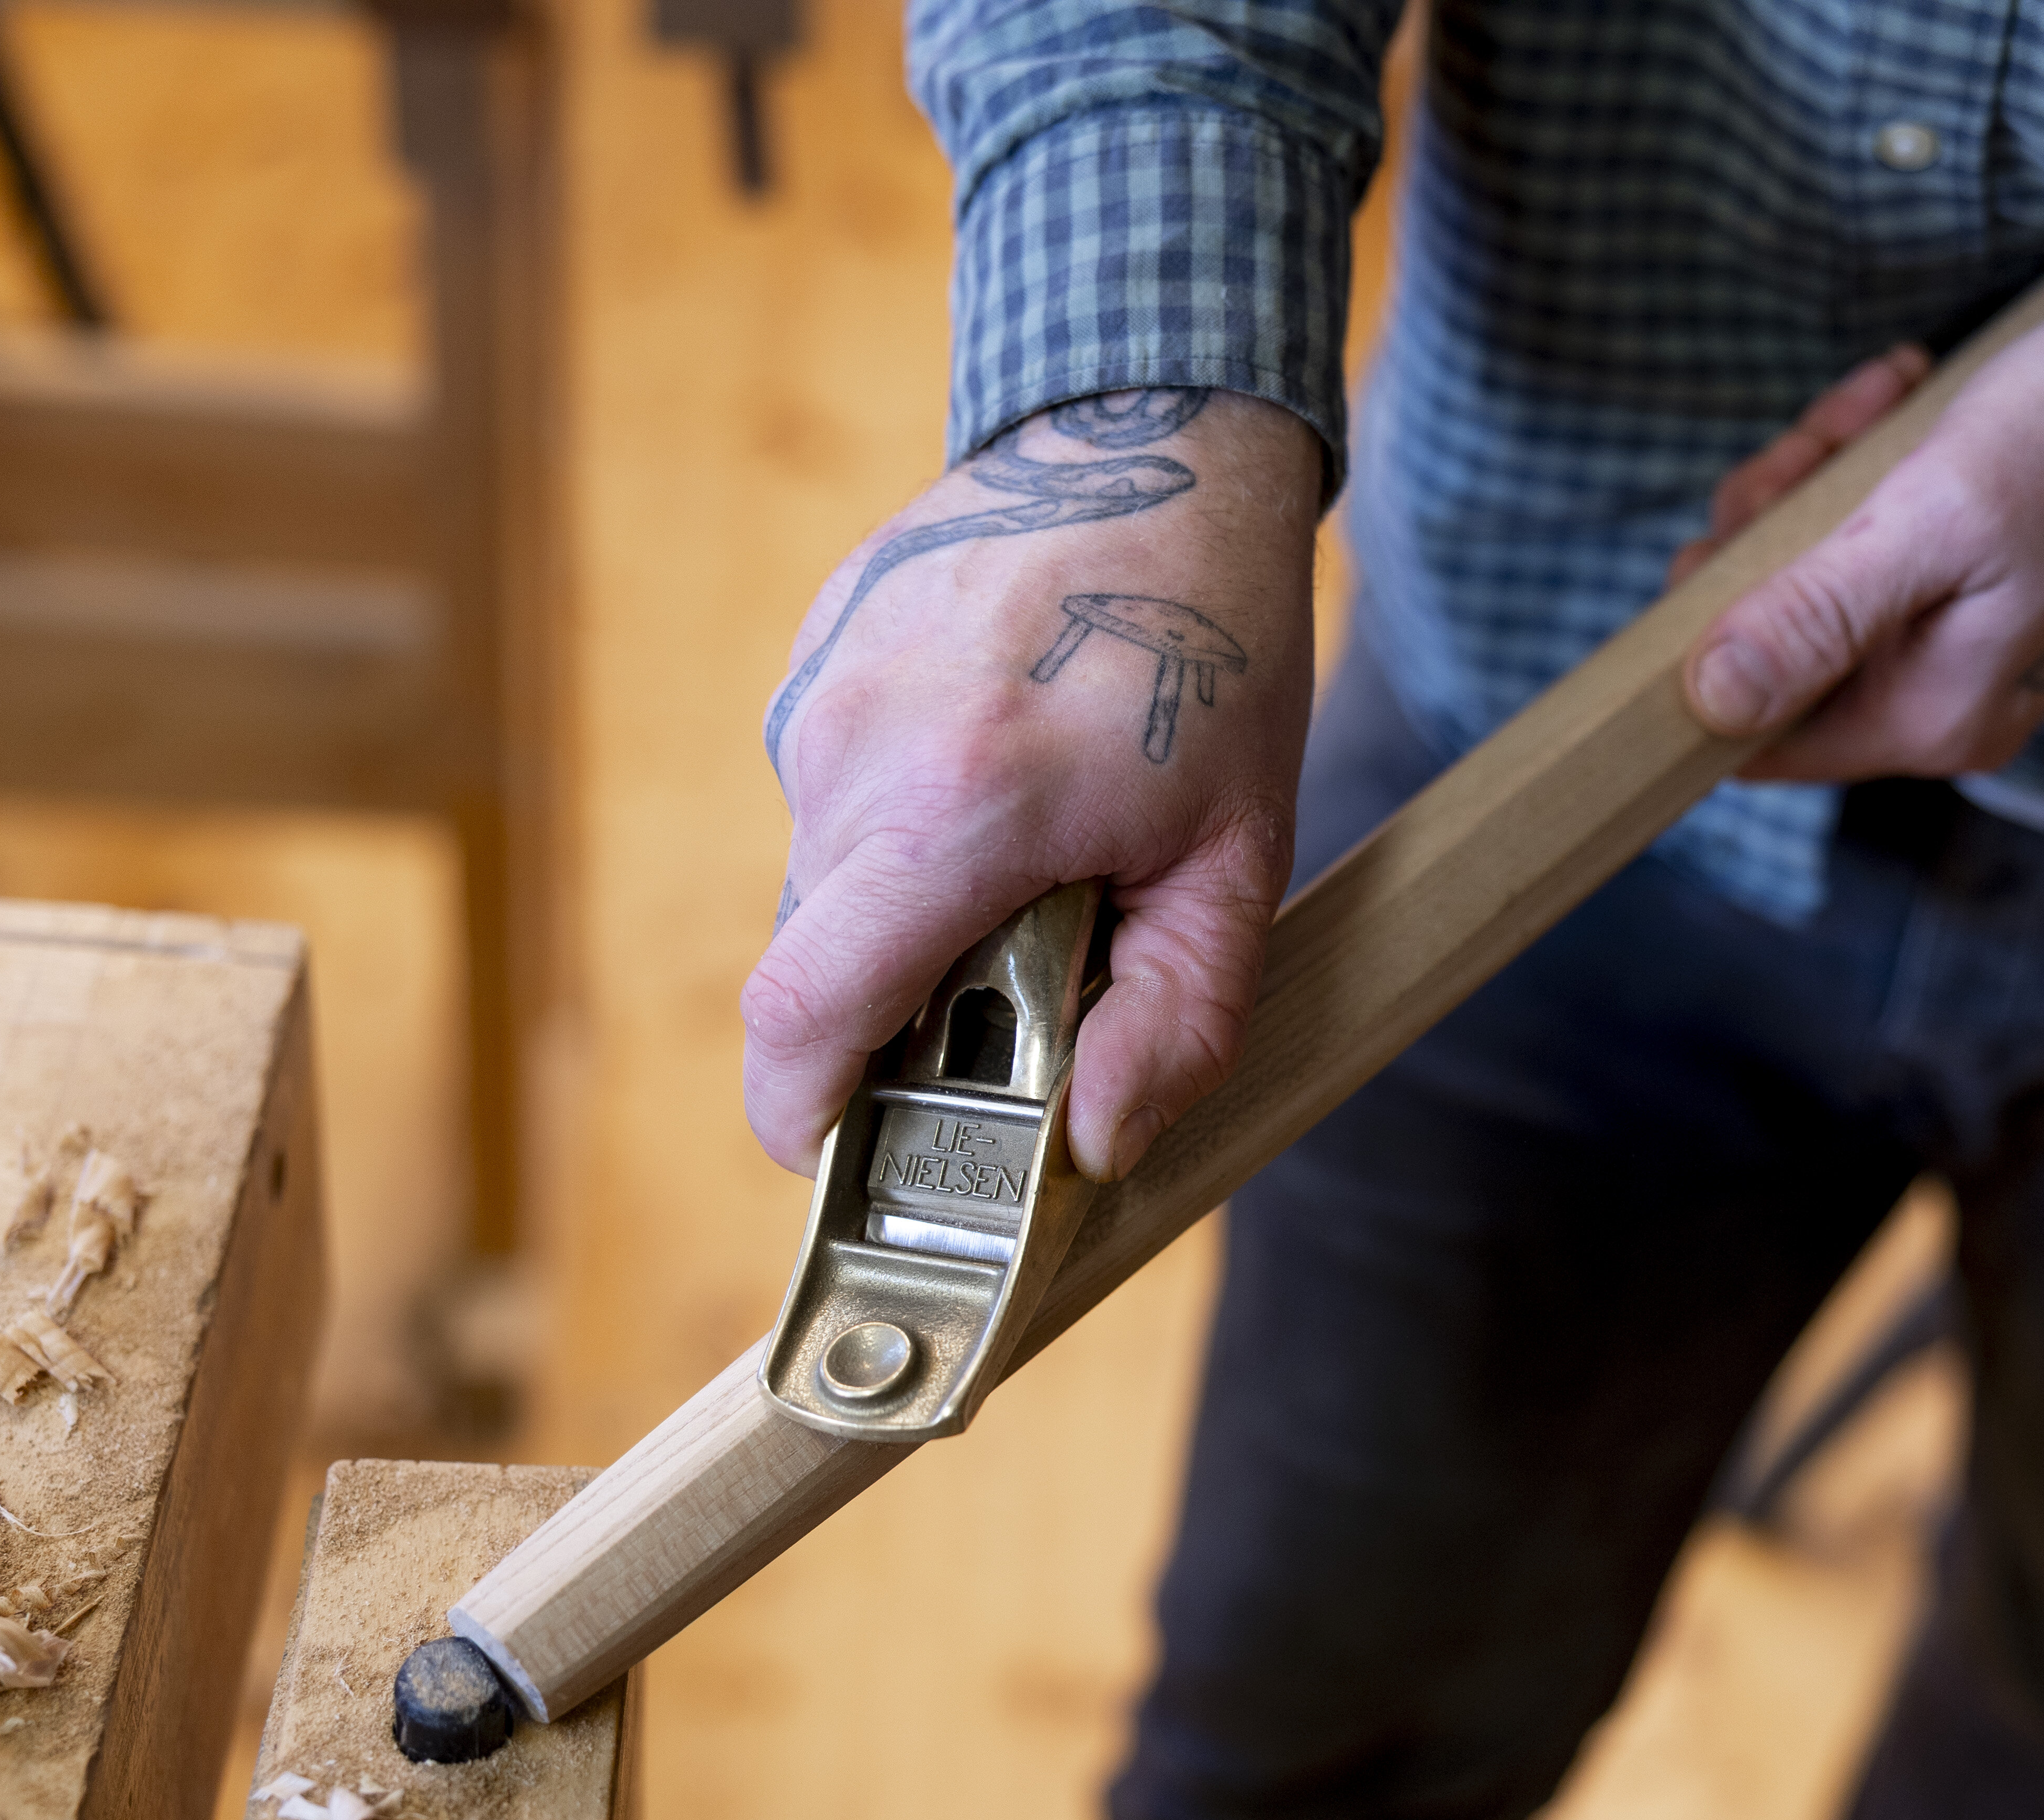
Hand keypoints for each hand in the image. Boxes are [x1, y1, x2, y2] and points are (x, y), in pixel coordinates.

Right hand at [744, 389, 1321, 1178]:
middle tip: (1019, 980)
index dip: (803, 1116)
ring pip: (823, 883)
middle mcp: (854, 753)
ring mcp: (820, 696)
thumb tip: (1095, 1146)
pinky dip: (897, 825)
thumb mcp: (1240, 859)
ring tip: (1026, 849)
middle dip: (896, 1012)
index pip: (803, 1014)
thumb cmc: (1214, 653)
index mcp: (954, 813)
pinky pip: (831, 798)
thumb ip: (1178, 1022)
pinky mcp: (814, 659)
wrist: (1159, 443)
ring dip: (906, 908)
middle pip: (819, 965)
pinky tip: (994, 767)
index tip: (840, 1152)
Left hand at [1678, 288, 2043, 777]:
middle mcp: (1941, 703)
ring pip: (1819, 579)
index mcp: (1928, 716)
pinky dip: (1868, 463)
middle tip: (1815, 445)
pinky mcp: (1975, 586)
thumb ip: (1820, 614)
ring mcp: (1961, 646)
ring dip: (1818, 478)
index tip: (1717, 544)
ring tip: (1877, 402)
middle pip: (1778, 647)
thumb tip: (1708, 700)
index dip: (1705, 646)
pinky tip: (1902, 395)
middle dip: (1770, 533)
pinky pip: (1875, 543)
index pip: (1753, 732)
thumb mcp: (1935, 517)